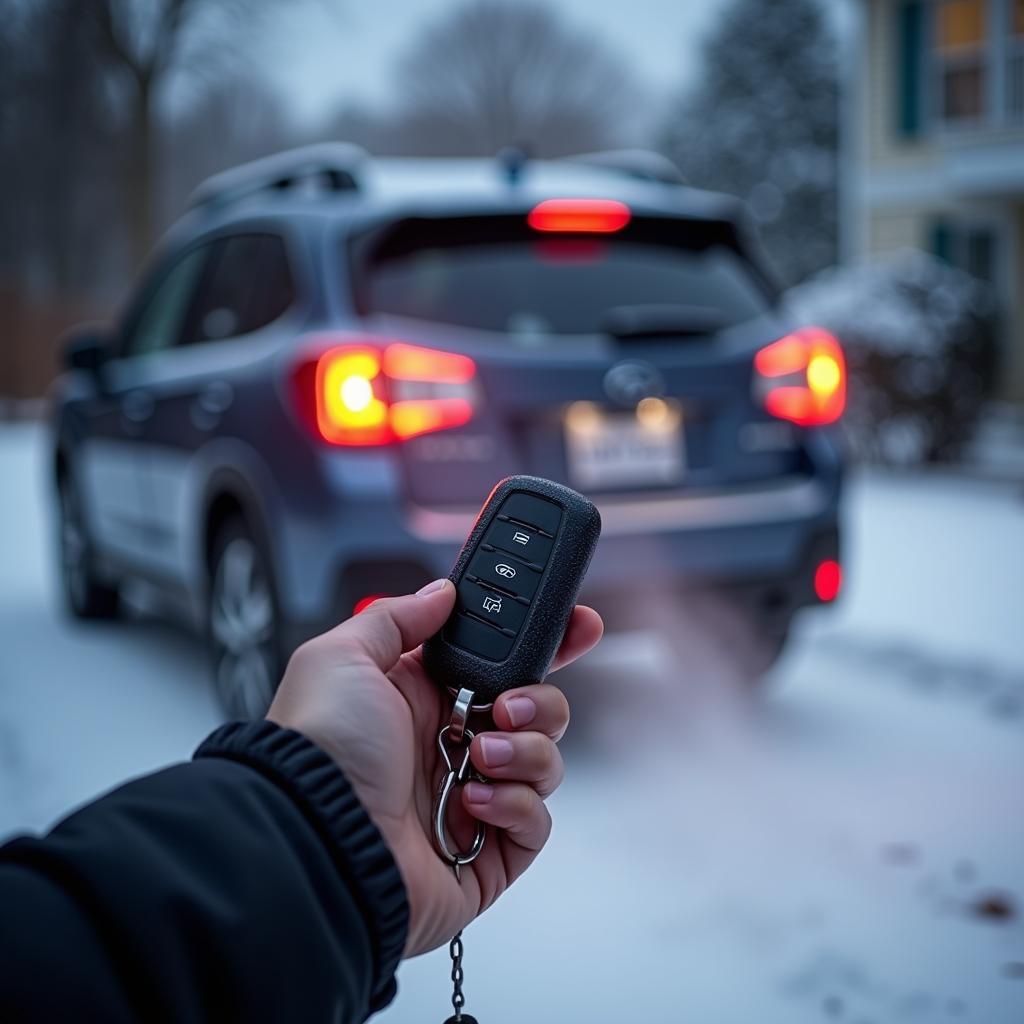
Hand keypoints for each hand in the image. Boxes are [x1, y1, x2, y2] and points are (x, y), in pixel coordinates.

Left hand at [267, 580, 602, 955]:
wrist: (317, 839)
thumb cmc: (321, 749)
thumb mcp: (344, 657)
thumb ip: (397, 617)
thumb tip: (441, 592)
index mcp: (424, 698)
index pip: (499, 664)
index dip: (544, 645)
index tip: (577, 627)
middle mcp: (450, 745)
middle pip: (534, 709)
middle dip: (540, 700)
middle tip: (508, 705)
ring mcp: (471, 799)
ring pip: (543, 761)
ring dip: (525, 751)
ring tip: (480, 757)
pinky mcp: (485, 854)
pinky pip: (535, 823)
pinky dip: (516, 806)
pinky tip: (475, 801)